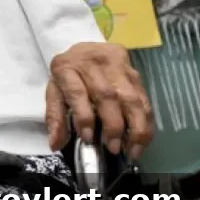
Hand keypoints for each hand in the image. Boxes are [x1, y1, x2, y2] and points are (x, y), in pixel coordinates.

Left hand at [44, 42, 152, 159]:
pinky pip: (144, 99)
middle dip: (113, 126)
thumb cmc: (68, 76)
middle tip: (113, 148)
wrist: (84, 49)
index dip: (83, 117)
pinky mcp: (134, 71)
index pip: (76, 92)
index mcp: (66, 68)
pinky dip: (146, 122)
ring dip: (135, 128)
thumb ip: (55, 118)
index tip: (88, 138)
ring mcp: (116, 65)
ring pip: (131, 98)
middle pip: (106, 96)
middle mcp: (92, 63)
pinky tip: (143, 138)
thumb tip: (55, 145)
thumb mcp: (54, 92)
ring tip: (132, 150)